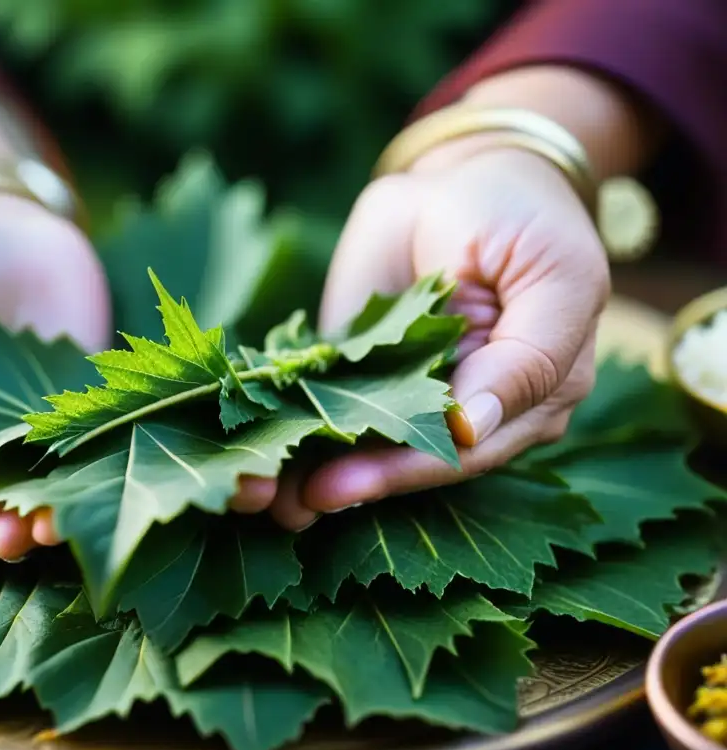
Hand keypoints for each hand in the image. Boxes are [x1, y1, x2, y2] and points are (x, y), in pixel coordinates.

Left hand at [254, 143, 610, 529]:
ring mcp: (417, 400)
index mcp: (528, 403)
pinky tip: (262, 463)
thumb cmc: (521, 222)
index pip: (463, 452)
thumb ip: (528, 360)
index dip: (405, 471)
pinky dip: (298, 434)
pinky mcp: (369, 378)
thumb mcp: (553, 277)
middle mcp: (474, 419)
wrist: (467, 181)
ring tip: (265, 496)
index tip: (347, 484)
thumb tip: (472, 431)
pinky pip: (334, 409)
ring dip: (317, 473)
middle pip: (412, 464)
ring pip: (370, 448)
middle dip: (354, 483)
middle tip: (297, 502)